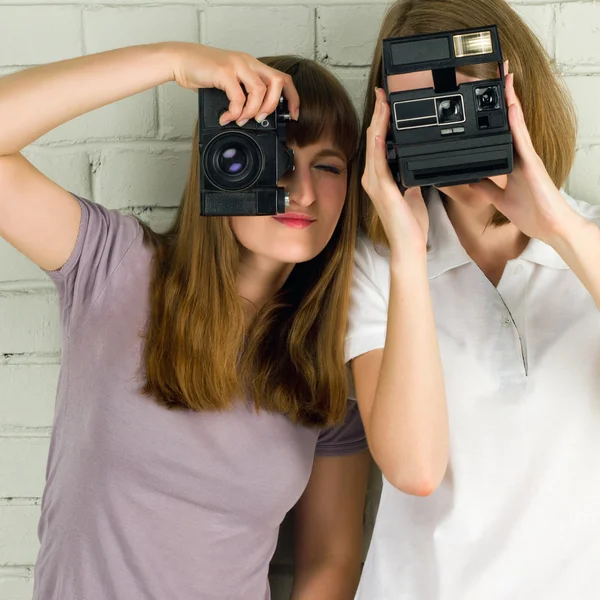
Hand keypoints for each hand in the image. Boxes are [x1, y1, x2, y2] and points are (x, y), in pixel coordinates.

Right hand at [169, 43, 299, 126]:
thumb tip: (253, 116)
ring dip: (252, 111)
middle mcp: (248, 62)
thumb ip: (242, 93)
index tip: (293, 114)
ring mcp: (237, 65)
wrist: (180, 60)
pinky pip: (238, 98)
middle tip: (261, 118)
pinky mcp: (224, 72)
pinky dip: (235, 112)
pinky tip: (227, 117)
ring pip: (259, 91)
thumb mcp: (229, 81)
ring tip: (241, 119)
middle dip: (272, 106)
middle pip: (277, 82)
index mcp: (252, 65)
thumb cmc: (203, 71)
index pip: (282, 79)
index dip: (292, 98)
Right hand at [362, 87, 427, 254]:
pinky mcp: (380, 188)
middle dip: (377, 114)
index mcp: (380, 178)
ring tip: (382, 101)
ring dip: (378, 121)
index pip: (378, 143)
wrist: (409, 243)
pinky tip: (380, 128)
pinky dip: (378, 142)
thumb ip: (409, 178)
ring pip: (373, 144)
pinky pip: (378, 159)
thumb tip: (413, 167)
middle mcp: (372, 178)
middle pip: (372, 139)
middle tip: (382, 92)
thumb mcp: (412, 193)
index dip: (381, 121)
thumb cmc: (410, 224)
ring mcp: (374, 182)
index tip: (386, 103)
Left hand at [469, 64, 580, 245]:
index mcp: (513, 161)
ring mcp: (528, 156)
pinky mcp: (532, 163)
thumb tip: (471, 180)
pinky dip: (514, 121)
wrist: (550, 226)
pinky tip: (510, 106)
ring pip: (516, 122)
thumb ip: (486, 188)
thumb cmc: (531, 212)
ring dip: (510, 99)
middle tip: (497, 70)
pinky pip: (521, 138)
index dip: (495, 112)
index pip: (502, 131)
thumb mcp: (499, 198)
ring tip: (503, 76)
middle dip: (504, 95)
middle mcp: (521, 154)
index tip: (486, 93)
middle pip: (510, 119)